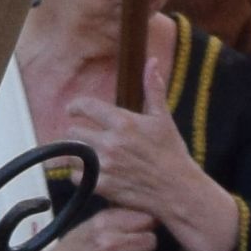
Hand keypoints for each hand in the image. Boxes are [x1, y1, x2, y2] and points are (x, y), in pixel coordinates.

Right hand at [0, 203, 160, 250]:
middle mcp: (112, 243)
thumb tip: (150, 215)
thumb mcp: (91, 224)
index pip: (145, 219)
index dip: (143, 224)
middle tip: (130, 247)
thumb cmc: (75, 249)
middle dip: (143, 243)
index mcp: (104, 224)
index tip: (138, 229)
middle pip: (150, 240)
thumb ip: (118, 217)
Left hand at [47, 90, 242, 250]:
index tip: (72, 110)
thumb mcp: (163, 118)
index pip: (85, 107)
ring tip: (82, 154)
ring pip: (72, 154)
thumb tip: (152, 61)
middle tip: (82, 136)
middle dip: (76, 132)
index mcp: (123, 122)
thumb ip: (153, 89)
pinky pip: (76, 177)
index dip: (75, 107)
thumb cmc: (172, 153)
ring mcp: (105, 165)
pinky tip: (90, 173)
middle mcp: (111, 142)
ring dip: (75, 153)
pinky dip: (80, 175)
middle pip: (73, 132)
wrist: (178, 189)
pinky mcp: (103, 186)